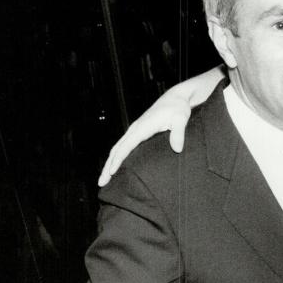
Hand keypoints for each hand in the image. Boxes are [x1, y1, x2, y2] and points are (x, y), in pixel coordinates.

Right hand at [97, 69, 225, 185]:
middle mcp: (135, 129)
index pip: (126, 146)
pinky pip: (123, 147)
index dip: (118, 160)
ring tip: (104, 180)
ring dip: (109, 164)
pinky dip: (116, 158)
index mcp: (142, 127)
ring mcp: (135, 131)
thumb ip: (179, 133)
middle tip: (101, 183)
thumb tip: (177, 149)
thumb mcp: (181, 118)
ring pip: (117, 149)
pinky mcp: (138, 132)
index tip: (111, 172)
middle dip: (107, 166)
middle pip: (116, 150)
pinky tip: (115, 168)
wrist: (176, 98)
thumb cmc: (178, 108)